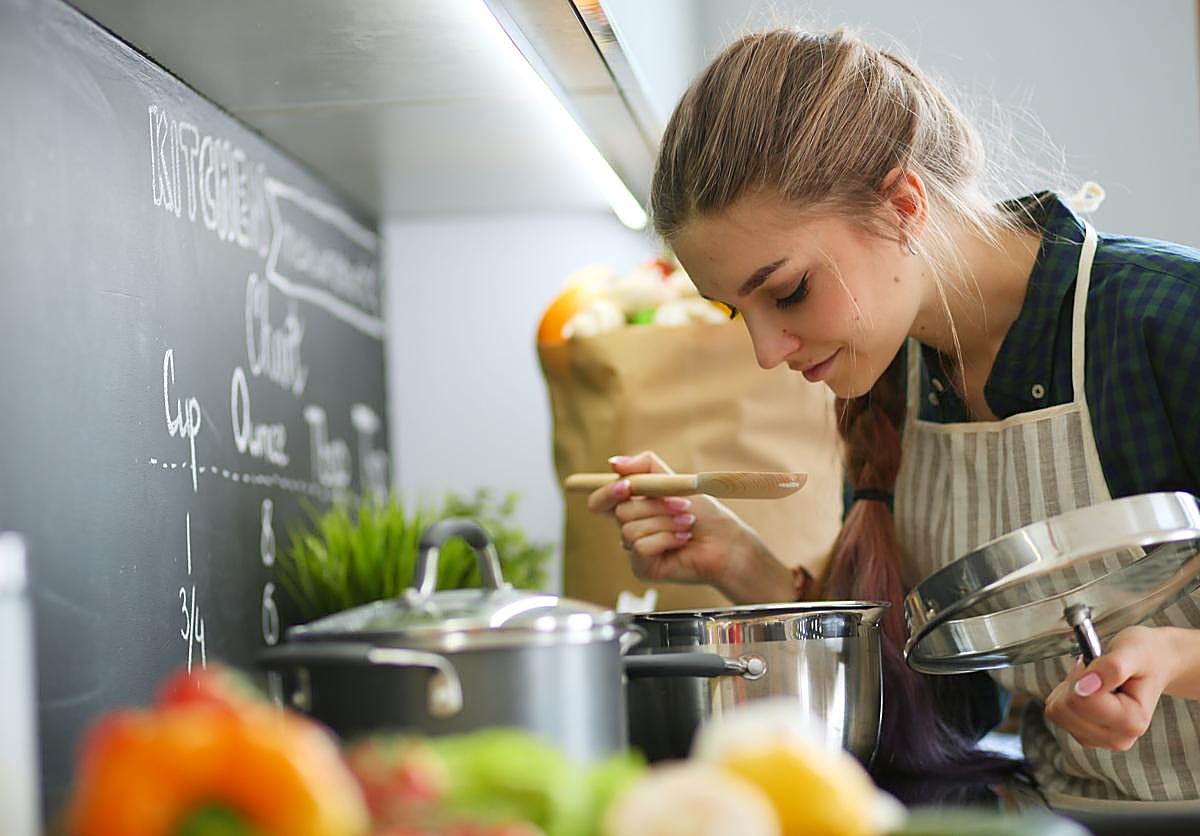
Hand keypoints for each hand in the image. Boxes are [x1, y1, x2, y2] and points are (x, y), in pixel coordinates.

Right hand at [585, 451, 791, 602]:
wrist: (727, 543)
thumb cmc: (705, 515)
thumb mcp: (674, 481)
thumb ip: (645, 466)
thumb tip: (613, 462)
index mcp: (633, 506)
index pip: (600, 500)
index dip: (607, 492)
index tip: (626, 486)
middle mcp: (630, 528)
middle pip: (620, 511)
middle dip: (655, 505)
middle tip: (681, 505)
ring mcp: (635, 550)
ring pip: (631, 530)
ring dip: (665, 522)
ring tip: (687, 524)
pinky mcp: (643, 568)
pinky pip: (641, 547)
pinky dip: (666, 539)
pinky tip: (682, 540)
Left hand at [1043, 625, 1177, 750]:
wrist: (1154, 664)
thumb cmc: (1144, 657)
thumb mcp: (1132, 652)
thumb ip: (1111, 669)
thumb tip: (1083, 687)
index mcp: (1132, 722)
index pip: (1080, 701)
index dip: (1082, 675)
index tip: (1099, 665)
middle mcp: (1118, 738)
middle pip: (1064, 709)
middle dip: (1074, 682)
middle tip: (1096, 671)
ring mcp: (1100, 740)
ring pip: (1056, 712)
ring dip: (1068, 689)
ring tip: (1094, 681)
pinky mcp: (1086, 736)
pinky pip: (1056, 713)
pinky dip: (1065, 696)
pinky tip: (1088, 691)